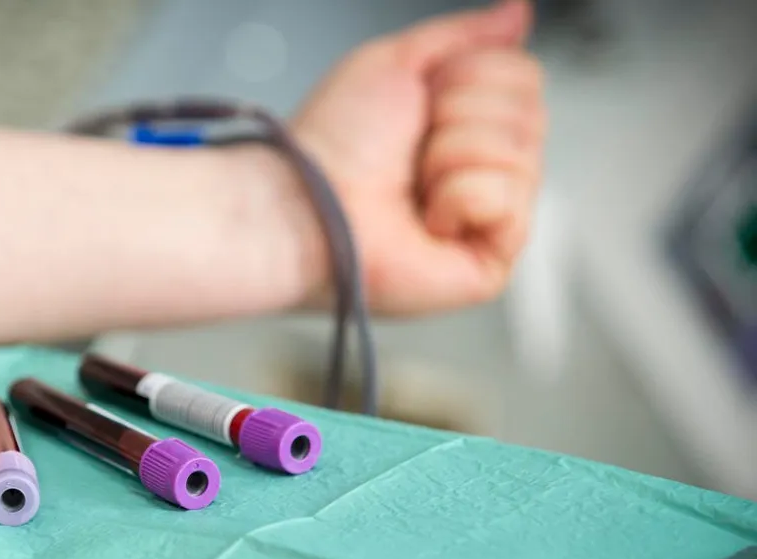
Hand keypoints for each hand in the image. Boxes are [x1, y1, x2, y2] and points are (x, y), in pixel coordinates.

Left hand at [291, 0, 544, 315]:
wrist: (303, 205)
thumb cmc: (330, 146)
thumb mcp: (393, 61)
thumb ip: (462, 34)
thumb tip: (518, 13)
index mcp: (463, 121)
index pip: (523, 76)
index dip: (468, 77)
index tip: (419, 100)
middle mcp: (480, 167)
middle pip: (529, 113)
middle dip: (459, 116)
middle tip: (411, 148)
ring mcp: (489, 215)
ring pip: (521, 154)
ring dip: (452, 156)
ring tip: (413, 185)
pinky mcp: (490, 260)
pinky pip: (511, 202)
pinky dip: (460, 197)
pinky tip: (427, 220)